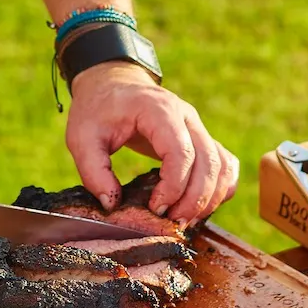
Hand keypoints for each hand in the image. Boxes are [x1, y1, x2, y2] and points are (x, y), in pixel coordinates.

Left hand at [66, 61, 238, 225]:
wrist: (111, 84)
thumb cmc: (98, 109)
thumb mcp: (81, 136)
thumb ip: (93, 171)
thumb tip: (112, 205)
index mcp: (158, 110)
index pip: (181, 152)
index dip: (174, 186)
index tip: (155, 208)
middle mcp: (185, 115)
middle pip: (208, 162)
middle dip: (194, 200)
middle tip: (171, 223)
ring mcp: (197, 125)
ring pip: (222, 166)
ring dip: (209, 199)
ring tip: (183, 219)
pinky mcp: (200, 137)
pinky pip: (225, 164)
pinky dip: (220, 188)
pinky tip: (200, 206)